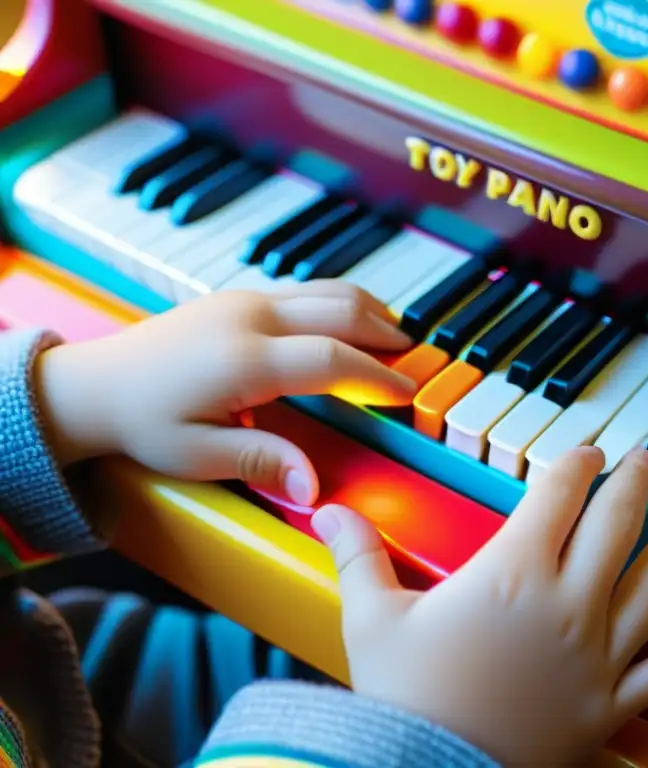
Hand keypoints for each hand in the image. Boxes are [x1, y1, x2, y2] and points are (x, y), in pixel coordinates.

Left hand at [36, 282, 414, 503]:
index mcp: (244, 359)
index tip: (409, 394)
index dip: (377, 377)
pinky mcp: (240, 295)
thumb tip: (313, 487)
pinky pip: (306, 290)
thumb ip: (260, 462)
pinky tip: (352, 325)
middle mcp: (250, 317)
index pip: (331, 359)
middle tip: (416, 361)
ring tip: (396, 339)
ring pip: (327, 291)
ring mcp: (245, 299)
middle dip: (385, 334)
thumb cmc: (143, 423)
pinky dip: (341, 304)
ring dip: (368, 312)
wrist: (95, 384)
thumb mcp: (196, 455)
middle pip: (340, 311)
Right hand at [313, 446, 647, 766]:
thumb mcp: (371, 620)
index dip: (577, 465)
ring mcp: (596, 656)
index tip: (588, 452)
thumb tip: (327, 510)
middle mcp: (565, 605)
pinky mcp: (609, 705)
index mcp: (511, 574)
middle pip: (615, 526)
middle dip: (636, 485)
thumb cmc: (403, 699)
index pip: (558, 496)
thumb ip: (359, 557)